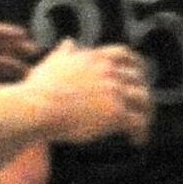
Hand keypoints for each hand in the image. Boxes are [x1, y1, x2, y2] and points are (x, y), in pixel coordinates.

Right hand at [29, 41, 153, 145]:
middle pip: (138, 79)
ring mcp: (114, 92)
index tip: (140, 74)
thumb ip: (64, 53)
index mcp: (95, 59)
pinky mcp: (116, 113)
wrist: (36, 109)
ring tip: (142, 128)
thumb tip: (69, 43)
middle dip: (142, 93)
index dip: (136, 65)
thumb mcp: (51, 64)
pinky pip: (139, 122)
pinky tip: (137, 140)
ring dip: (146, 113)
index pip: (125, 54)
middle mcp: (109, 72)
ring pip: (144, 100)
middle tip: (141, 107)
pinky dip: (141, 132)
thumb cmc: (38, 90)